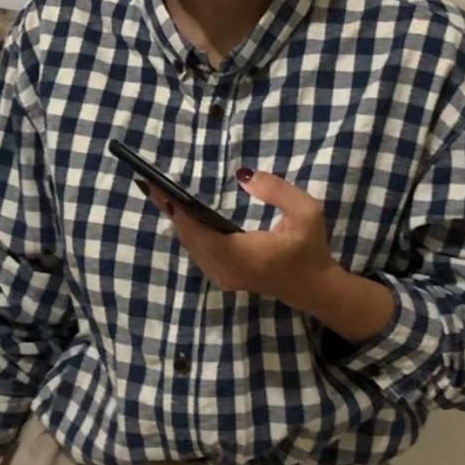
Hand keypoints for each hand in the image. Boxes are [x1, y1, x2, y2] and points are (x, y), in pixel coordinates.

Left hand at [147, 169, 338, 311]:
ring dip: (175, 220)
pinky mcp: (223, 276)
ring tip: (157, 192)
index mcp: (243, 256)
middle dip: (170, 210)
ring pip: (190, 246)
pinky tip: (177, 211)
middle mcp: (226, 269)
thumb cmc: (311, 249)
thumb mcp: (306, 213)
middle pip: (189, 238)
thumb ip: (277, 191)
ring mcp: (223, 276)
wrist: (315, 287)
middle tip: (149, 183)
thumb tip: (243, 176)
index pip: (201, 233)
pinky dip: (185, 230)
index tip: (160, 190)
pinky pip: (197, 251)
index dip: (179, 212)